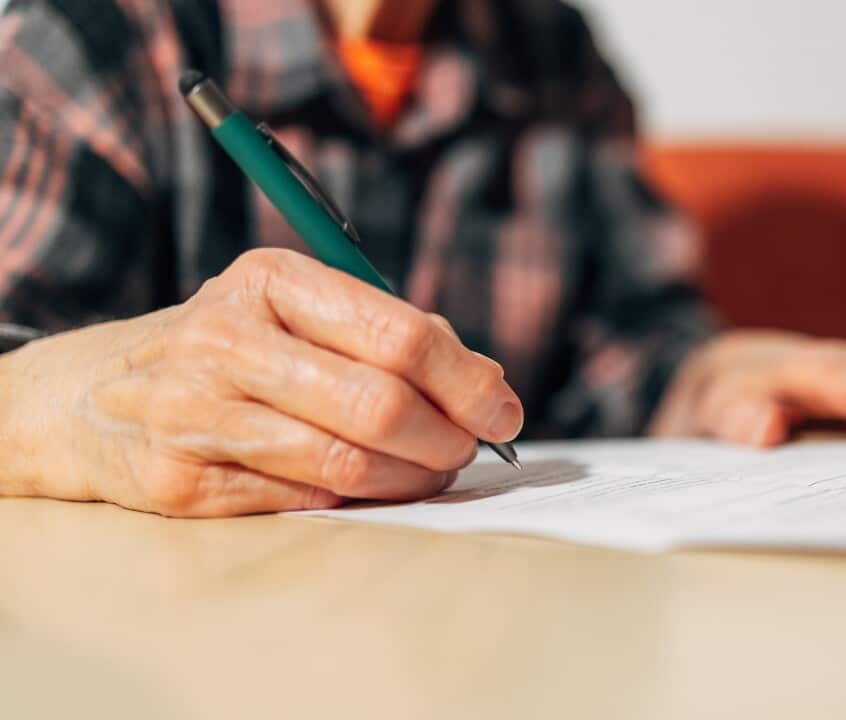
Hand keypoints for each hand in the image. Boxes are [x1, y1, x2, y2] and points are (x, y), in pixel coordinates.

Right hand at [0, 249, 523, 516]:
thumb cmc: (230, 349)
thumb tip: (489, 382)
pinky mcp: (181, 481)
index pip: (400, 334)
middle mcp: (227, 338)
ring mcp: (195, 412)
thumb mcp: (296, 310)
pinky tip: (370, 485)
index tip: (503, 410)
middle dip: (449, 437)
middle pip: (381, 404)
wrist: (90, 397)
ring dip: (412, 476)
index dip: (467, 381)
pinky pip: (305, 498)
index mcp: (272, 279)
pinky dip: (358, 496)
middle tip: (468, 449)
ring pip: (348, 461)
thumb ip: (389, 333)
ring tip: (432, 470)